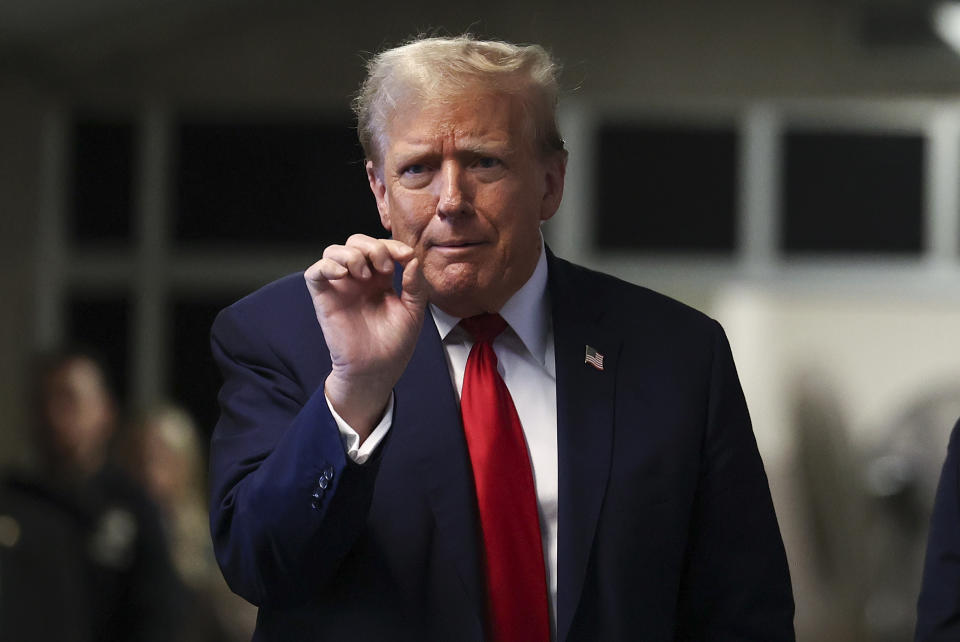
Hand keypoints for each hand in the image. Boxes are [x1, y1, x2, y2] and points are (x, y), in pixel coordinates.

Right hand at [304, 235, 426, 439]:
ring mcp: (340, 287)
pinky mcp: (324, 298)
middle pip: (355, 242)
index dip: (392, 245)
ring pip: (333, 251)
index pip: (380, 247)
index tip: (406, 255)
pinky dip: (326, 266)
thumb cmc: (395, 343)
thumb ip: (415, 284)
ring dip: (350, 253)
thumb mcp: (414, 310)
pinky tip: (343, 274)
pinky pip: (314, 272)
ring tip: (364, 274)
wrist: (377, 369)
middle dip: (371, 246)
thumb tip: (412, 258)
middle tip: (384, 267)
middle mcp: (358, 279)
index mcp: (380, 279)